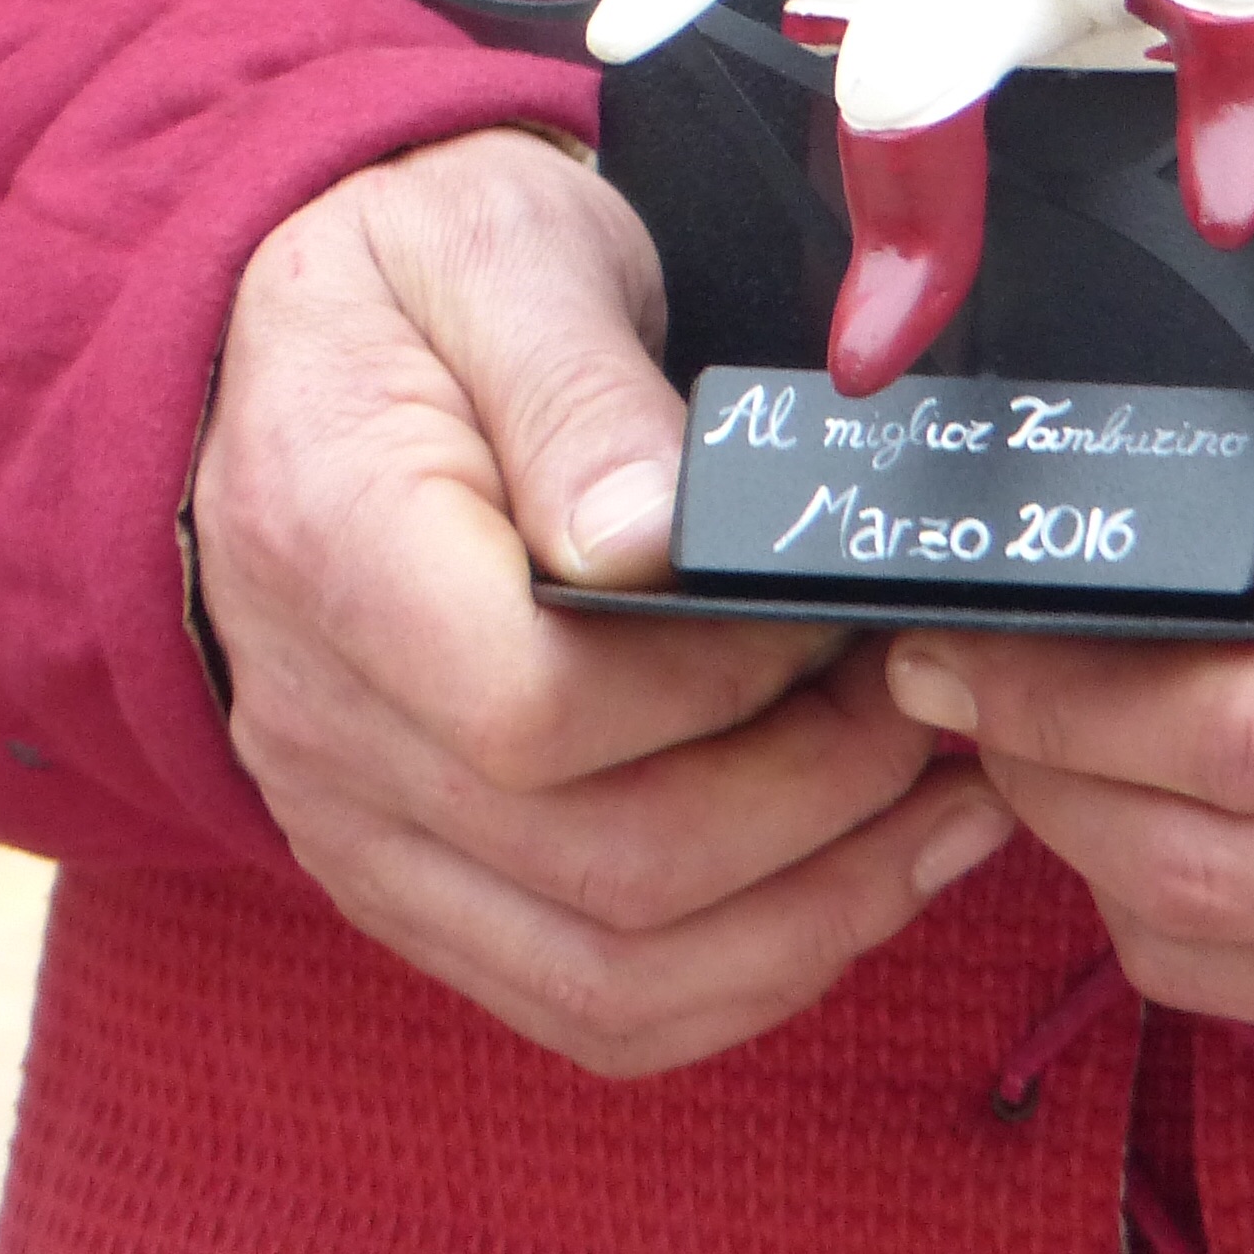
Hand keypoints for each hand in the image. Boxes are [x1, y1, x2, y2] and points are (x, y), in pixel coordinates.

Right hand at [192, 129, 1012, 1075]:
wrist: (303, 346)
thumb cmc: (424, 277)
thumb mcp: (500, 249)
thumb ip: (573, 385)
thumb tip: (653, 536)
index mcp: (331, 546)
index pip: (536, 713)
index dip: (731, 685)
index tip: (838, 608)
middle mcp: (325, 725)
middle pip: (607, 868)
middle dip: (822, 801)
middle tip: (932, 694)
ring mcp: (363, 830)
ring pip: (615, 980)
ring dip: (822, 913)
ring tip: (950, 804)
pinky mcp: (420, 888)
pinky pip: (592, 1005)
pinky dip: (754, 971)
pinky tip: (866, 873)